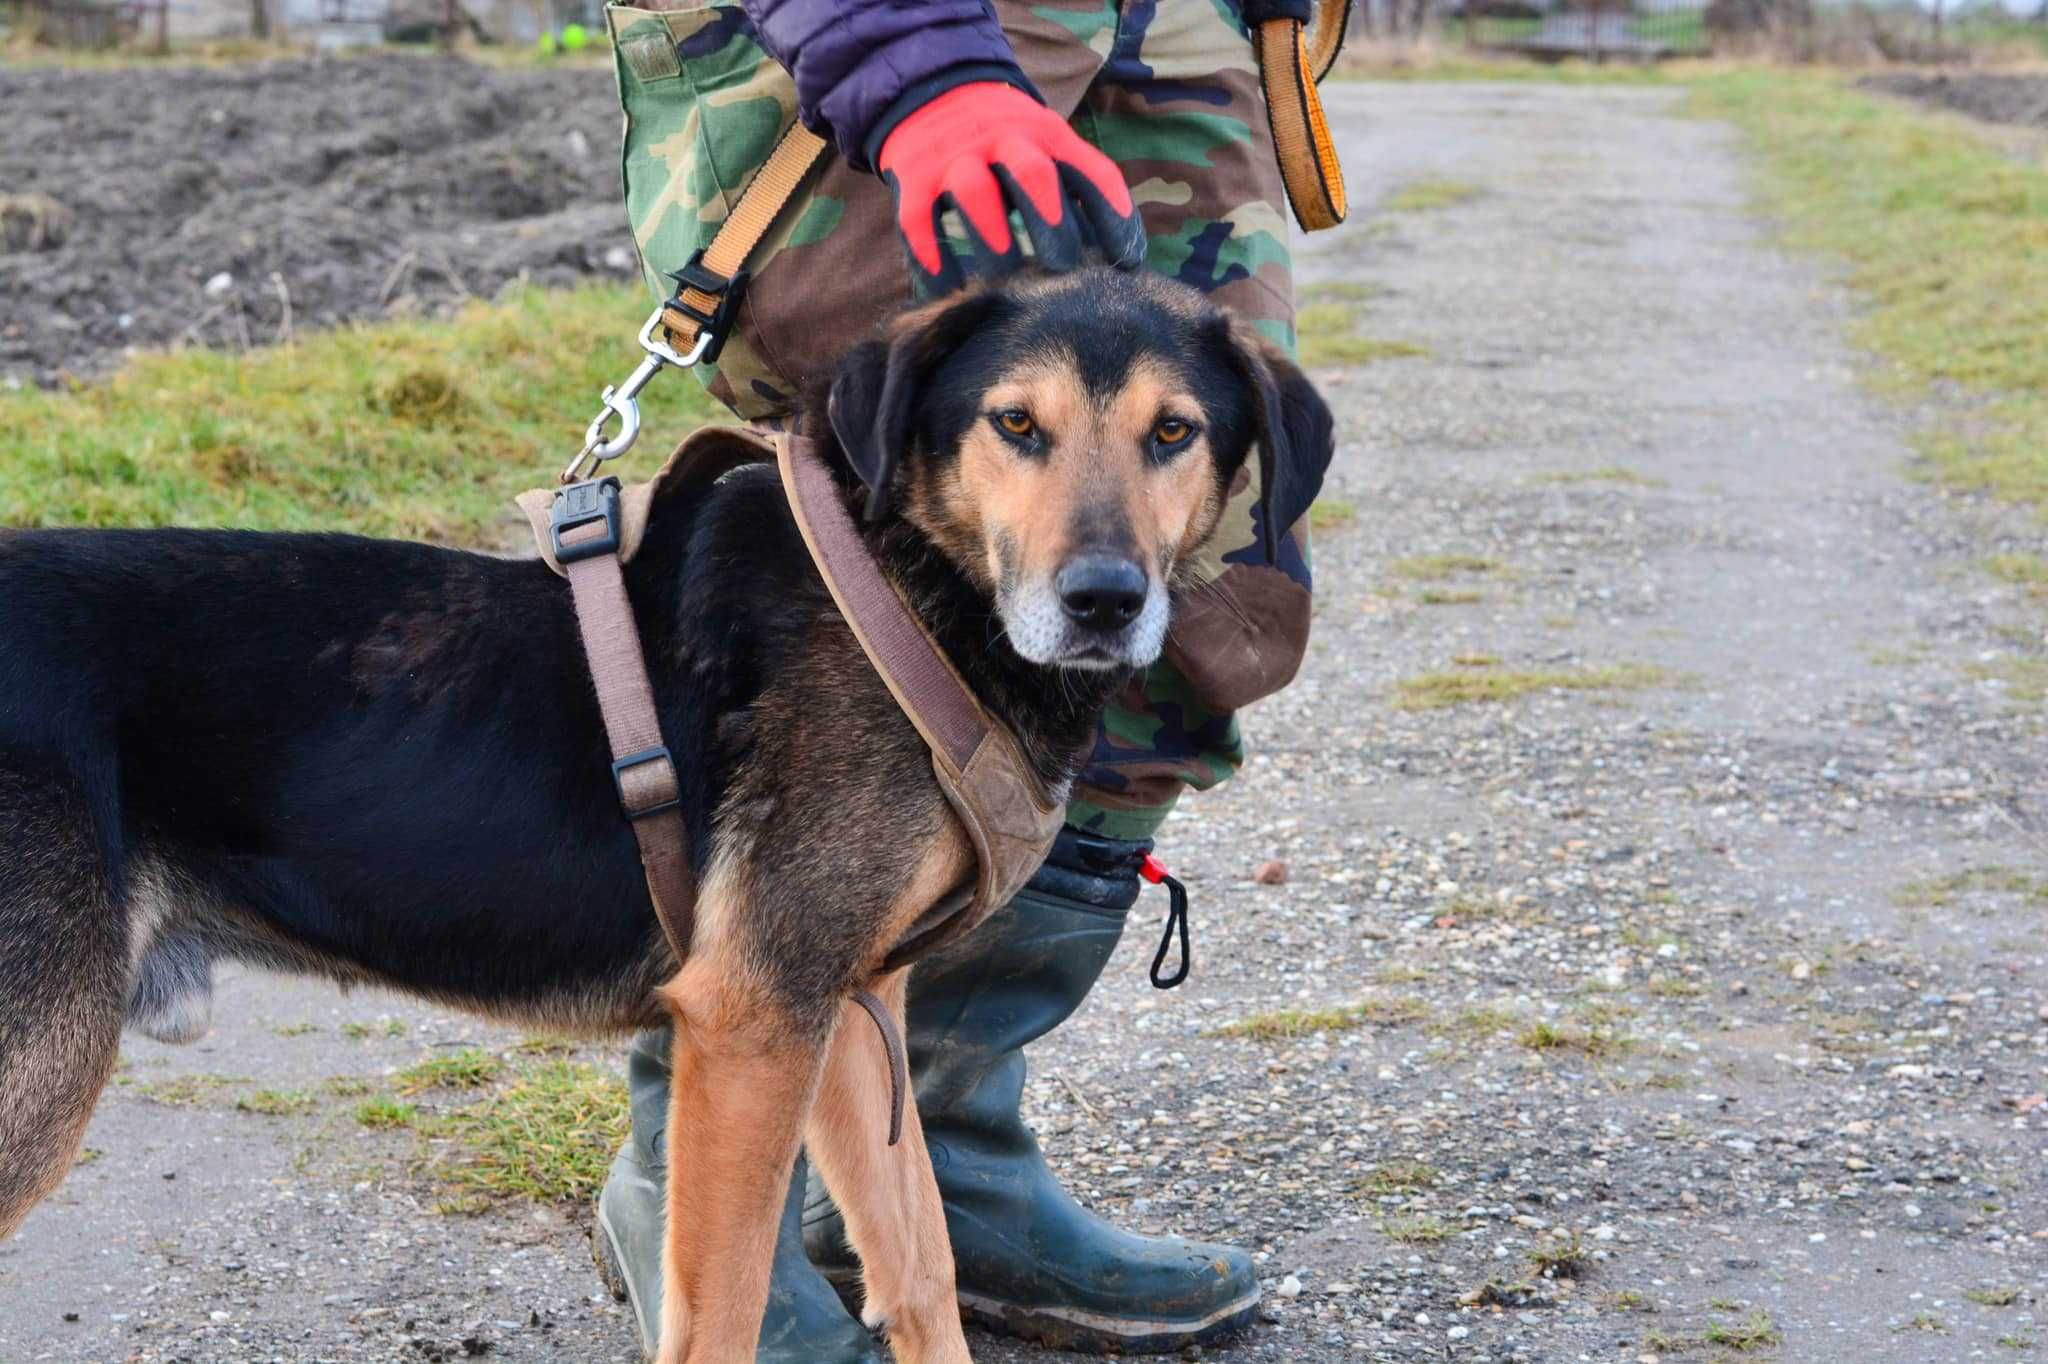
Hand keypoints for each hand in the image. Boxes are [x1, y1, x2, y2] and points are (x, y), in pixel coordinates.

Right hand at [877, 82, 1145, 294]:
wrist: (932, 90)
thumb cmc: (1008, 142)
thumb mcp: (1047, 147)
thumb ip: (1080, 191)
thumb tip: (1124, 261)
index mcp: (1048, 134)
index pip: (1091, 172)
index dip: (1113, 216)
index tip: (1128, 263)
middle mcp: (1003, 138)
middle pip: (1033, 176)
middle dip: (1051, 223)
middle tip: (1065, 272)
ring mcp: (955, 156)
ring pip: (975, 194)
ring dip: (993, 237)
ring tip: (1004, 283)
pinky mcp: (913, 177)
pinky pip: (919, 218)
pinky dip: (932, 255)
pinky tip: (947, 289)